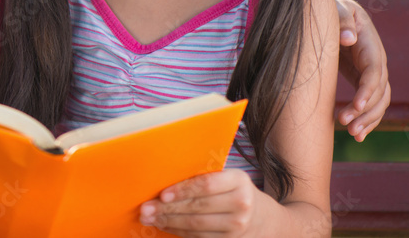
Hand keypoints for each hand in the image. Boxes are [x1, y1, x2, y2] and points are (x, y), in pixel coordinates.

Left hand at [138, 169, 264, 236]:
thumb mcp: (227, 178)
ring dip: (169, 222)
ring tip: (149, 218)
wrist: (263, 218)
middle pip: (198, 207)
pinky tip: (165, 226)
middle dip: (168, 209)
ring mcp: (237, 226)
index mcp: (238, 181)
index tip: (162, 194)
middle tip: (146, 208)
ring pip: (196, 226)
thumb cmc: (234, 191)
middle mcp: (241, 204)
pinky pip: (199, 237)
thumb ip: (204, 177)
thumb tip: (165, 177)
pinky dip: (179, 232)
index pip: (206, 185)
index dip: (183, 190)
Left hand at [334, 0, 390, 140]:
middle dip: (366, 111)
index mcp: (370, 44)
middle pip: (380, 91)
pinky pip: (372, 103)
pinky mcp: (364, 80)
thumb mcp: (337, 8)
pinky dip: (368, 119)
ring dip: (368, 119)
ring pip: (380, 101)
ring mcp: (372, 72)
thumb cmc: (335, 8)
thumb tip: (349, 37)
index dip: (368, 89)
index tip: (356, 105)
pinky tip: (358, 135)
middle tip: (347, 125)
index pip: (374, 71)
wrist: (337, 12)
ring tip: (352, 133)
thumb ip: (342, 20)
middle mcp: (376, 61)